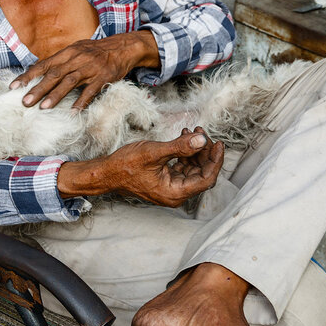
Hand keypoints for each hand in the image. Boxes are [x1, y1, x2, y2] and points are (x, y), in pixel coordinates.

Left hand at [10, 31, 159, 109]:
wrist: (123, 46)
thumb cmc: (96, 51)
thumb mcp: (76, 50)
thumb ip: (60, 61)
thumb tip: (39, 72)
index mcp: (67, 52)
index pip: (44, 64)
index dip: (28, 76)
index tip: (14, 87)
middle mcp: (77, 58)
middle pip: (54, 74)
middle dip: (38, 88)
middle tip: (25, 102)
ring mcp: (90, 68)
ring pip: (70, 82)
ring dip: (55, 95)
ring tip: (43, 108)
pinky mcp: (104, 77)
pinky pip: (91, 91)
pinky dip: (81, 102)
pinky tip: (73, 112)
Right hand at [58, 128, 224, 206]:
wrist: (107, 172)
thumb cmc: (126, 165)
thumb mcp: (155, 152)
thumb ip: (180, 147)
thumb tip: (202, 139)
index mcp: (175, 193)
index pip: (206, 179)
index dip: (215, 161)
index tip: (218, 143)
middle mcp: (175, 194)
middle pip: (201, 174)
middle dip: (204, 152)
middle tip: (202, 132)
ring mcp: (170, 188)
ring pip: (193, 169)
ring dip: (194, 150)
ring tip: (191, 131)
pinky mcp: (165, 181)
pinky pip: (182, 168)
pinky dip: (185, 153)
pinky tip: (182, 138)